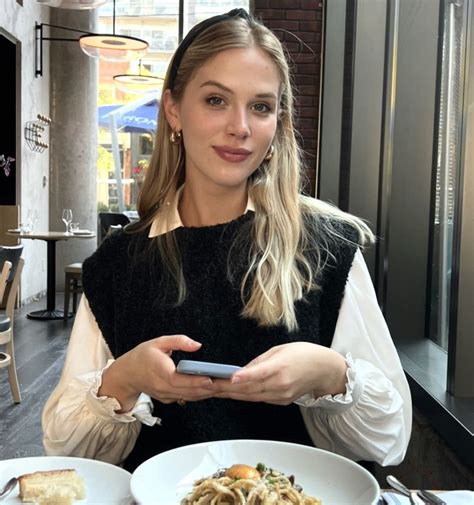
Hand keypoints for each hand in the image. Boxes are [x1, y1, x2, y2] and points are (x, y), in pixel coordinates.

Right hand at [99, 335, 213, 411]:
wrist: (126, 375)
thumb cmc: (142, 356)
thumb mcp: (159, 342)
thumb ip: (178, 341)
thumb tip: (197, 345)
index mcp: (161, 373)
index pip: (181, 380)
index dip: (197, 382)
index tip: (211, 379)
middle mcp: (164, 388)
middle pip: (189, 391)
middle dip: (208, 389)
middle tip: (226, 384)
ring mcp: (166, 395)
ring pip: (190, 397)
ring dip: (206, 393)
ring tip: (224, 387)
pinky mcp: (168, 398)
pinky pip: (186, 398)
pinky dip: (199, 394)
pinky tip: (212, 389)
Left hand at [209, 342, 347, 404]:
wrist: (324, 370)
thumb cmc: (303, 354)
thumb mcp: (280, 349)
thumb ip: (260, 361)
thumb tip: (241, 370)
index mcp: (281, 367)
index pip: (259, 373)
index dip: (244, 377)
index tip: (229, 378)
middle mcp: (281, 384)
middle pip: (249, 389)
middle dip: (226, 388)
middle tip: (207, 384)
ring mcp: (281, 396)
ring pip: (251, 397)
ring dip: (231, 394)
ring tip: (213, 389)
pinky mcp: (281, 402)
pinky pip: (259, 399)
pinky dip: (244, 396)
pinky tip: (231, 392)